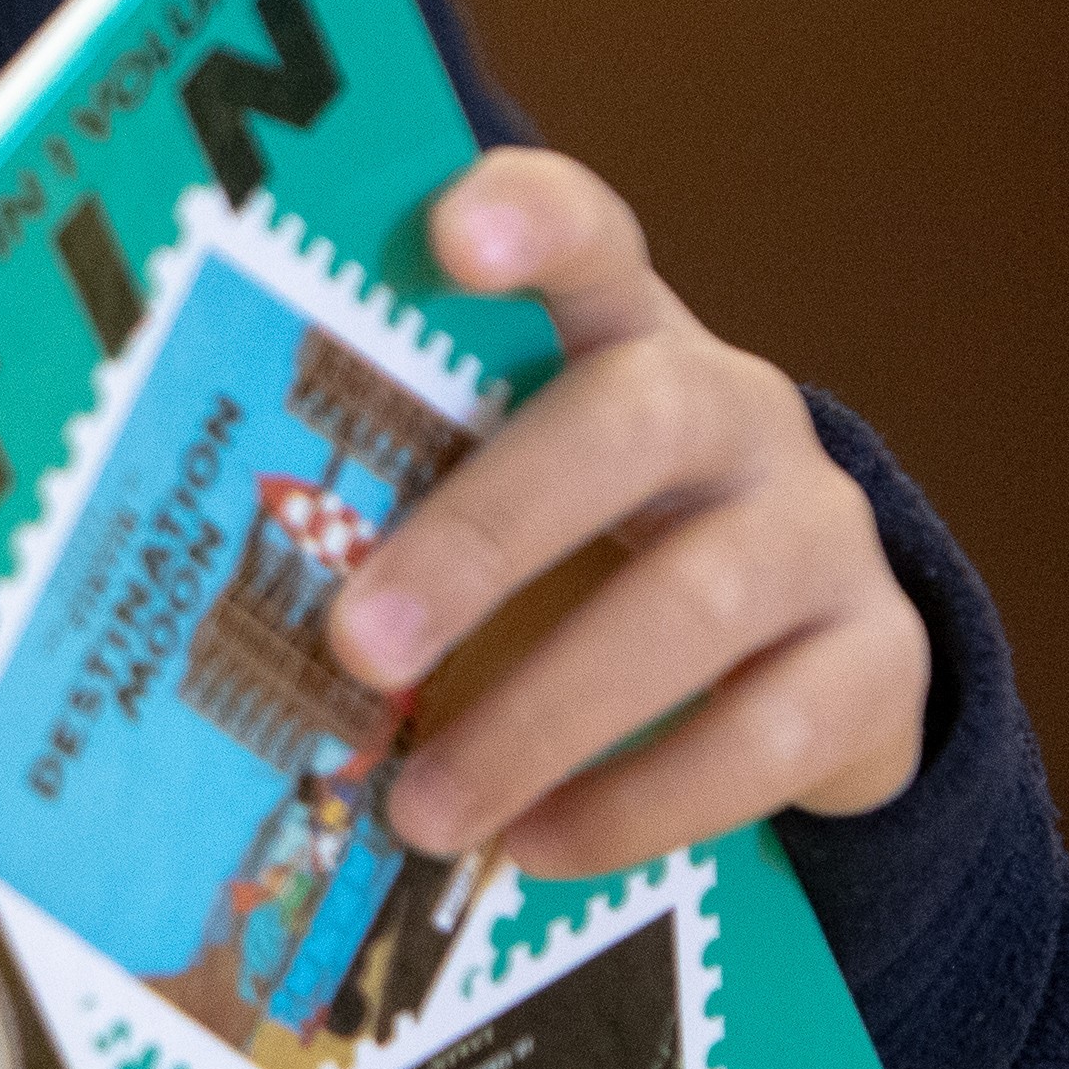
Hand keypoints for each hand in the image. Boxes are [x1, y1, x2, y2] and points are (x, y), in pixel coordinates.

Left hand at [329, 150, 925, 881]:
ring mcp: (822, 533)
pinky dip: (638, 803)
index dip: (532, 219)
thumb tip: (189, 566)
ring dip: (541, 718)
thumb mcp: (506, 498)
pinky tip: (535, 849)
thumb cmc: (594, 560)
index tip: (452, 234)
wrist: (807, 663)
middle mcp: (737, 412)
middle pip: (628, 425)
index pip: (590, 240)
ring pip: (694, 605)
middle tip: (357, 643)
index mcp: (624, 340)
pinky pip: (767, 735)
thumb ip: (402, 495)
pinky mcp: (879, 664)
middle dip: (482, 536)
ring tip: (422, 808)